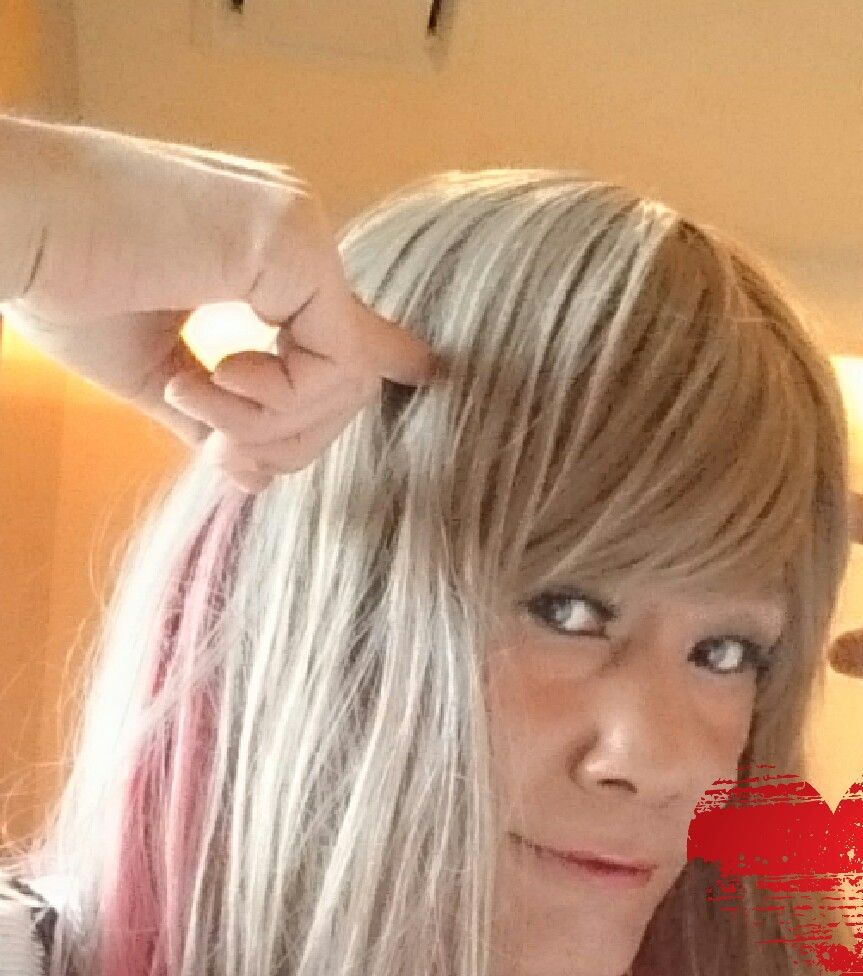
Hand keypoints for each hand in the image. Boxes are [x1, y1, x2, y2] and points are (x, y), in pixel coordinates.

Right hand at [3, 120, 439, 492]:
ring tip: (193, 397)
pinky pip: (333, 365)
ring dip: (269, 427)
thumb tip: (250, 466)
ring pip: (348, 381)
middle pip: (349, 377)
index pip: (345, 318)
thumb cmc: (60, 283)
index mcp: (260, 248)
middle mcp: (292, 231)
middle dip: (291, 443)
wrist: (12, 228)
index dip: (387, 353)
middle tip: (222, 456)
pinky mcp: (290, 239)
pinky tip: (213, 375)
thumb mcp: (154, 366)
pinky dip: (274, 402)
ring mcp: (297, 229)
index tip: (428, 372)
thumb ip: (216, 408)